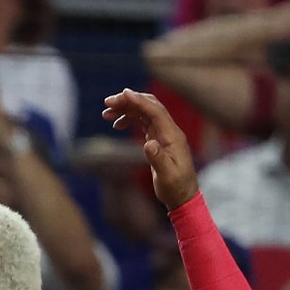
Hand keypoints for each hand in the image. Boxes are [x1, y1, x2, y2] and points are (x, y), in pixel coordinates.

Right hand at [102, 89, 197, 210]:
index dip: (139, 101)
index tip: (122, 94)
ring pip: (145, 113)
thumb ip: (158, 159)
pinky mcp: (158, 139)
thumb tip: (148, 143)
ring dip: (126, 109)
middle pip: (149, 107)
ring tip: (106, 114)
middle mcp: (169, 131)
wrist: (182, 195)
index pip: (155, 112)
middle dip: (129, 101)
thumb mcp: (167, 176)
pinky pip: (143, 122)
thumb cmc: (175, 187)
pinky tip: (117, 124)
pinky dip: (130, 119)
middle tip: (107, 103)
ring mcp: (164, 134)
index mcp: (172, 136)